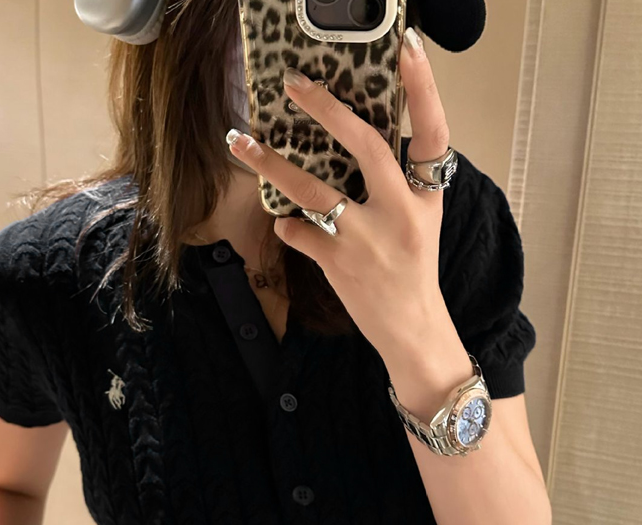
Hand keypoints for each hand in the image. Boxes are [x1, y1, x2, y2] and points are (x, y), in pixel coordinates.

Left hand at [226, 26, 450, 360]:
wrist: (412, 327)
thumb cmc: (413, 270)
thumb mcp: (421, 221)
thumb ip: (398, 184)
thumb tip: (356, 144)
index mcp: (426, 197)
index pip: (433, 133)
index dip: (424, 88)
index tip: (408, 47)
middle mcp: (400, 213)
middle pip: (366, 148)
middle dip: (327, 111)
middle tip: (294, 86)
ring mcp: (367, 240)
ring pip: (314, 191)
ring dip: (273, 165)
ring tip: (241, 142)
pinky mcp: (339, 264)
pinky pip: (299, 233)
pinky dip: (287, 226)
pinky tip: (284, 224)